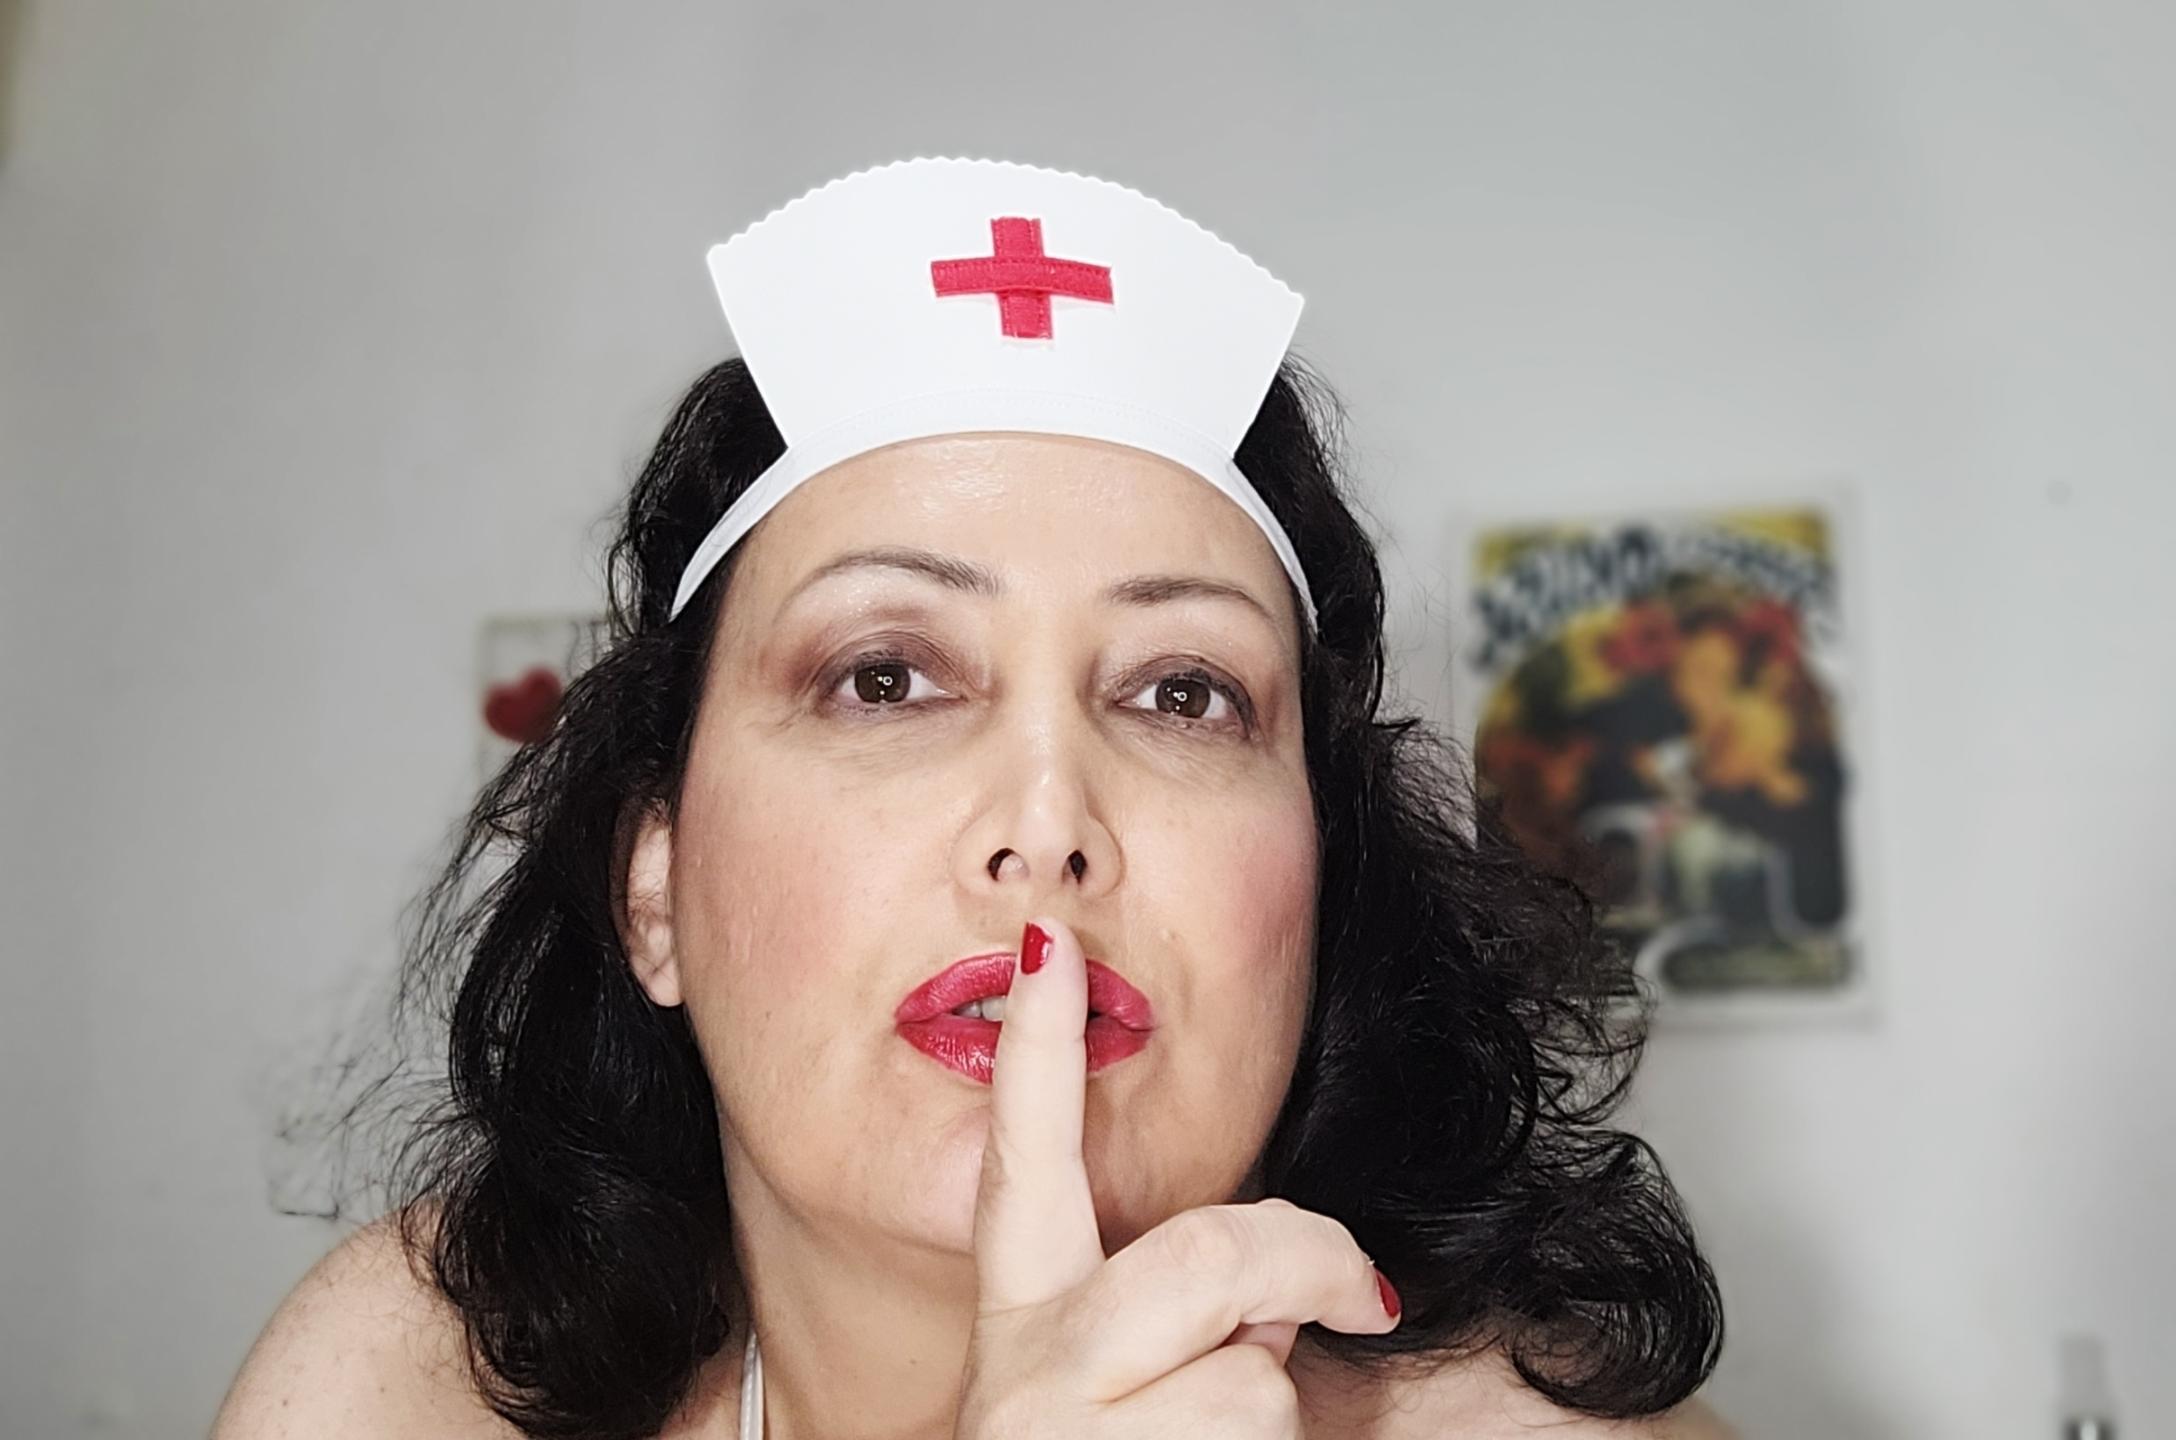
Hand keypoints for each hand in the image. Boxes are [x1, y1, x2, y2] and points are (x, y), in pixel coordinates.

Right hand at [956, 915, 1400, 1437]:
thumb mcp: (1119, 1390)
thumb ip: (1179, 1310)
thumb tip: (1282, 1284)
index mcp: (1024, 1318)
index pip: (1026, 1161)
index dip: (1035, 1048)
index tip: (1046, 942)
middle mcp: (1025, 1371)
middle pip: (1213, 1257)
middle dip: (1305, 1266)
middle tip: (1355, 1296)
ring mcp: (1062, 1438)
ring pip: (1255, 1379)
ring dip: (1271, 1420)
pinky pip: (1261, 1436)